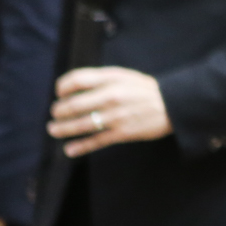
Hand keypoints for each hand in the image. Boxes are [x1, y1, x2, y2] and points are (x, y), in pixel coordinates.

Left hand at [49, 66, 173, 156]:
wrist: (172, 104)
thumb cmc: (145, 90)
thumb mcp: (124, 76)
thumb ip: (101, 78)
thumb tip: (74, 86)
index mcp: (111, 79)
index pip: (76, 80)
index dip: (62, 86)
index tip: (59, 92)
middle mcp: (111, 96)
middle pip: (74, 104)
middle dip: (59, 110)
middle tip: (55, 113)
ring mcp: (115, 116)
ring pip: (81, 124)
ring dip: (62, 128)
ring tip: (53, 129)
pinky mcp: (121, 133)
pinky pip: (95, 141)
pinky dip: (80, 147)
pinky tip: (69, 150)